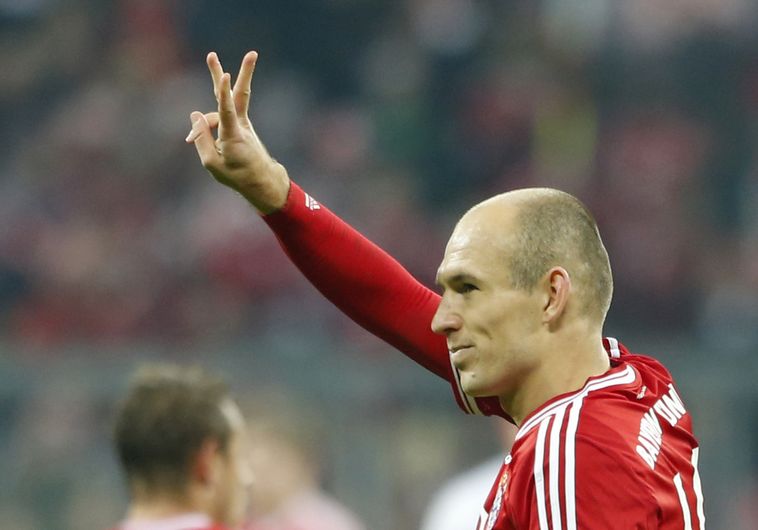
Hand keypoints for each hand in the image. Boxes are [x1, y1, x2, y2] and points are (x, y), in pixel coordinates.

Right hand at [186, 51, 289, 213]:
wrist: (261, 180)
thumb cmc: (236, 174)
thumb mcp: (211, 164)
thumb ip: (201, 138)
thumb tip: (194, 114)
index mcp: (233, 136)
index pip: (227, 111)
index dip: (224, 93)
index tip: (225, 75)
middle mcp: (240, 125)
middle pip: (240, 95)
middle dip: (244, 74)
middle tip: (252, 53)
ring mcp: (242, 122)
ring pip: (232, 96)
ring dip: (220, 77)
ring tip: (212, 56)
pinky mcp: (239, 123)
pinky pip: (224, 111)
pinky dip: (209, 121)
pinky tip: (194, 132)